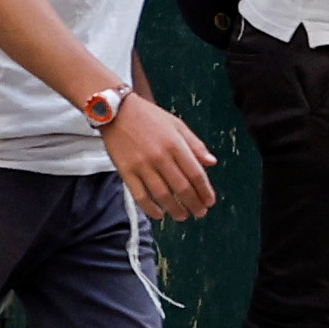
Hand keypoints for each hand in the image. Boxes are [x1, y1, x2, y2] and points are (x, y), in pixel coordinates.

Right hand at [106, 91, 217, 218]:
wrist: (116, 111)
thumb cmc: (149, 117)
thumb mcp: (177, 125)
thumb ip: (195, 145)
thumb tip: (212, 162)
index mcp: (175, 144)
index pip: (196, 174)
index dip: (205, 191)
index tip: (209, 201)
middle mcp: (160, 157)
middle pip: (182, 188)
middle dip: (194, 204)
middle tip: (200, 213)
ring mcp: (142, 166)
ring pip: (163, 195)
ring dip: (175, 210)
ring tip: (182, 216)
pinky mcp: (126, 172)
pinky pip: (140, 196)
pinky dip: (151, 209)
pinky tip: (159, 214)